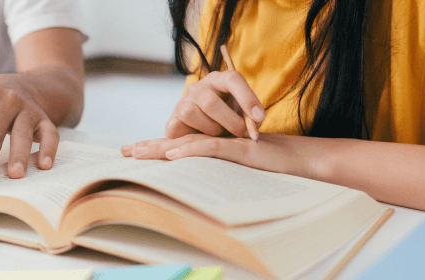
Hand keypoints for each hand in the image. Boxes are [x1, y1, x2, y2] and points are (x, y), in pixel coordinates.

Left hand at [121, 133, 334, 179]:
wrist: (300, 161)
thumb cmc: (270, 168)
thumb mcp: (238, 171)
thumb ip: (218, 170)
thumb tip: (196, 185)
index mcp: (214, 149)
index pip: (179, 147)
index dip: (156, 148)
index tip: (132, 152)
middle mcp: (217, 145)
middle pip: (177, 144)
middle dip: (149, 148)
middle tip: (124, 152)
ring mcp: (227, 145)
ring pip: (188, 145)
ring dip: (162, 149)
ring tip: (138, 153)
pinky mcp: (239, 150)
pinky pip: (211, 148)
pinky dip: (190, 152)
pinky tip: (172, 156)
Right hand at [166, 70, 264, 138]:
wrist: (205, 137)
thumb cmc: (229, 123)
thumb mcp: (243, 116)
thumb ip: (250, 117)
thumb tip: (255, 122)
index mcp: (219, 80)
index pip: (232, 79)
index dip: (247, 98)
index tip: (259, 117)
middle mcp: (199, 87)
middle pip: (210, 101)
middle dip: (230, 121)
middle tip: (242, 133)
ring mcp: (183, 102)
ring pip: (191, 113)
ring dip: (210, 129)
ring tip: (220, 135)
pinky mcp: (172, 120)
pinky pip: (179, 126)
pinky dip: (196, 136)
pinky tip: (205, 140)